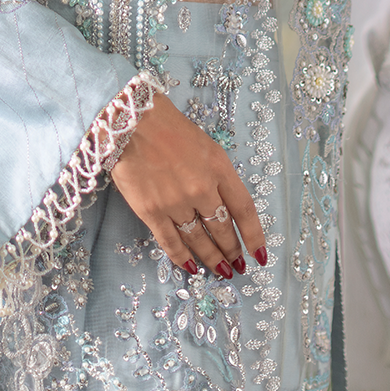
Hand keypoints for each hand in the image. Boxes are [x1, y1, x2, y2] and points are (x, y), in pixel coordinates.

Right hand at [109, 94, 267, 277]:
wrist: (129, 120)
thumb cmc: (167, 126)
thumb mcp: (205, 145)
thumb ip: (216, 175)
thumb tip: (223, 206)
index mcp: (219, 167)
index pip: (244, 209)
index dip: (254, 236)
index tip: (260, 254)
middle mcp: (201, 188)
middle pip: (223, 229)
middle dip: (232, 251)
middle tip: (237, 266)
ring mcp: (176, 202)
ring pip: (199, 239)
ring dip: (212, 258)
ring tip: (221, 270)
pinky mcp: (151, 210)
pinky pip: (170, 241)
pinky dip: (181, 257)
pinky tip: (191, 267)